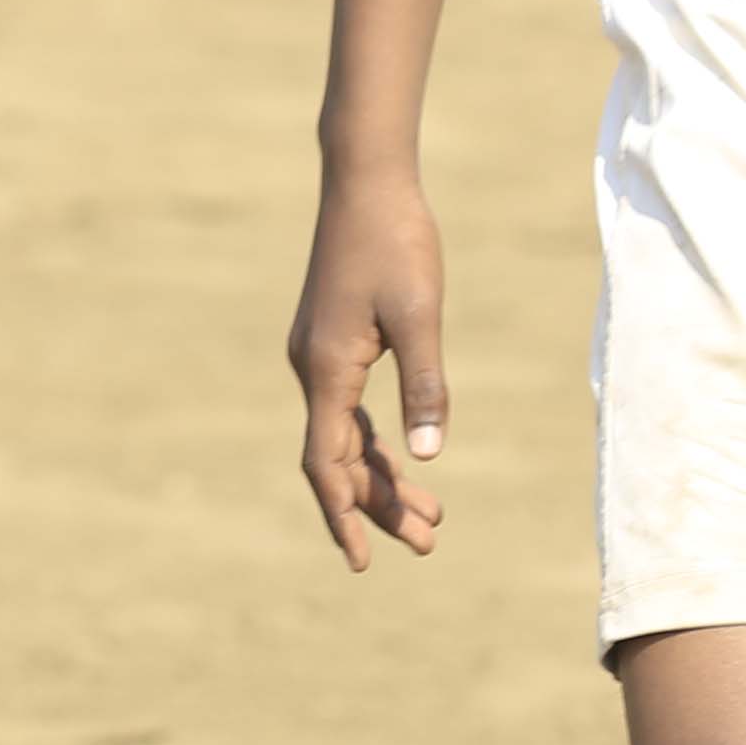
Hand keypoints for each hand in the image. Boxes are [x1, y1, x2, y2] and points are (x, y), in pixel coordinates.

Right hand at [286, 161, 452, 570]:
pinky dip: (377, 441)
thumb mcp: (421, 316)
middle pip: (339, 458)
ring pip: (346, 435)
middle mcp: (313, 366)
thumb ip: (426, 387)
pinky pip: (349, 408)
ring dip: (383, 477)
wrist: (367, 181)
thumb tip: (428, 457)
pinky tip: (408, 456)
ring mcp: (320, 354)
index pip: (329, 463)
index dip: (345, 515)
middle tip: (429, 543)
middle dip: (378, 506)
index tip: (361, 563)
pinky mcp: (334, 339)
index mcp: (327, 368)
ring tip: (432, 517)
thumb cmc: (396, 242)